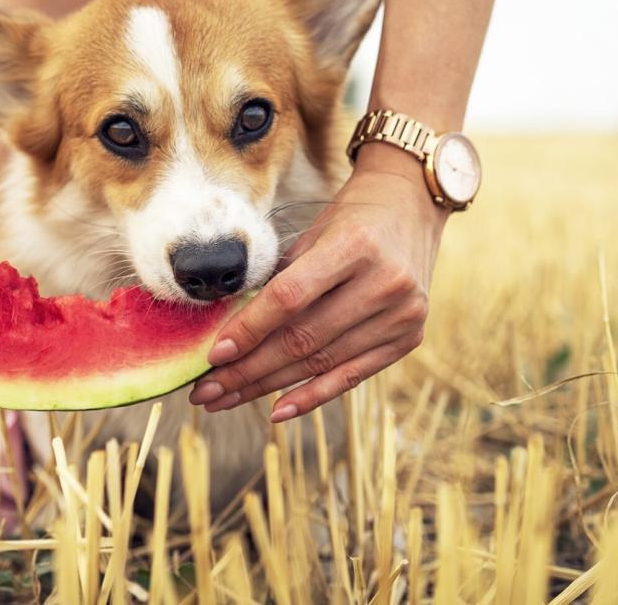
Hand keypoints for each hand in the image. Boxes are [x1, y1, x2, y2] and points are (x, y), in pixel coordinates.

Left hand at [188, 145, 445, 421]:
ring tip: (227, 398)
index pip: (290, 297)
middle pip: (304, 338)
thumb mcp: (313, 234)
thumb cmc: (350, 218)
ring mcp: (403, 314)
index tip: (213, 356)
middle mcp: (385, 282)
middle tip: (206, 391)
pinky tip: (276, 410)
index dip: (249, 329)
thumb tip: (228, 333)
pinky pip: (353, 376)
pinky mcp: (409, 337)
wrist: (411, 207)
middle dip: (248, 369)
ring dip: (268, 386)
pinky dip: (312, 396)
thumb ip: (279, 279)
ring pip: (322, 362)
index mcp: (355, 245)